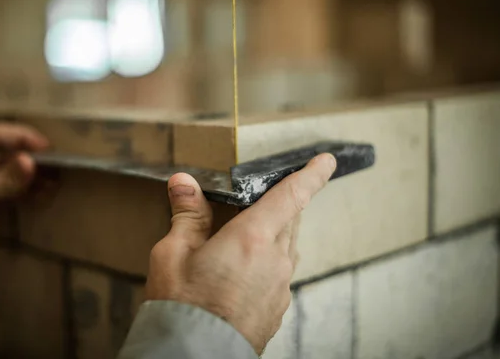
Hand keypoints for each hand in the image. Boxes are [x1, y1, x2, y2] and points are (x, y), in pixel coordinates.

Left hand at [0, 122, 48, 240]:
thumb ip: (7, 176)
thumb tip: (33, 162)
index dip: (25, 138)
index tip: (49, 149)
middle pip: (1, 151)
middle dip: (28, 160)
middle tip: (54, 169)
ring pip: (2, 169)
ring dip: (25, 178)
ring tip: (50, 186)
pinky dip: (16, 191)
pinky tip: (35, 197)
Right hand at [146, 153, 336, 353]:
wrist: (193, 357)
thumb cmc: (181, 307)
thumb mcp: (173, 253)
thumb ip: (187, 215)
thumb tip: (184, 182)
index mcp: (252, 239)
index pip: (292, 196)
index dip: (312, 175)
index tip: (327, 161)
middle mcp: (275, 261)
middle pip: (291, 219)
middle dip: (285, 203)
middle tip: (270, 195)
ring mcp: (280, 287)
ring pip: (287, 247)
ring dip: (276, 233)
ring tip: (250, 234)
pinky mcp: (277, 308)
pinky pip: (281, 273)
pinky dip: (269, 261)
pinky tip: (244, 271)